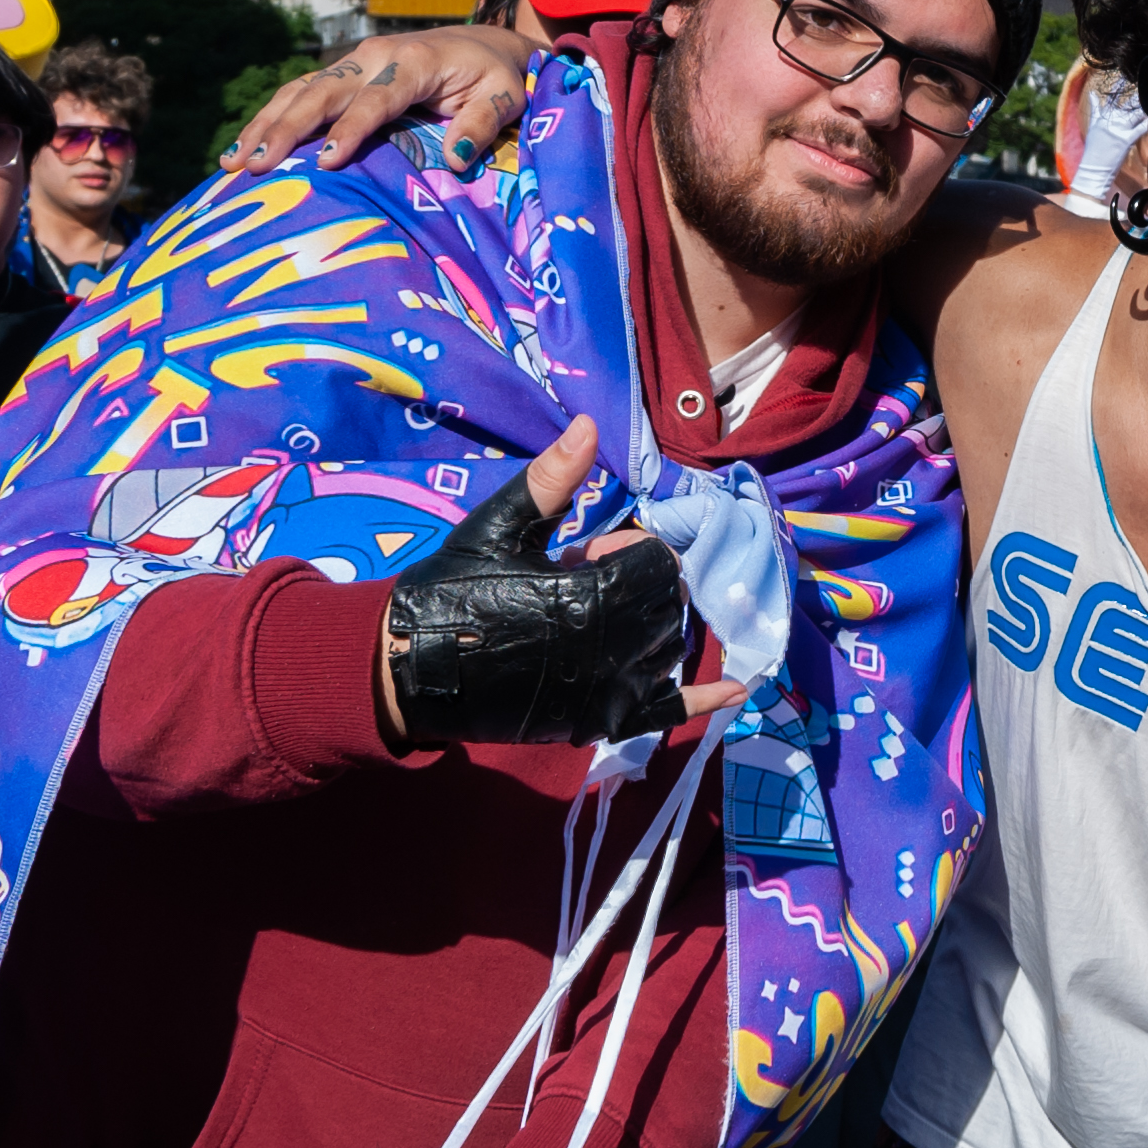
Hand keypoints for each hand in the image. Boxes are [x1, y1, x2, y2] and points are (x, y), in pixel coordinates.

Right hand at [223, 23, 543, 177]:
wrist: (483, 45)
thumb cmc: (494, 77)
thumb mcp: (504, 96)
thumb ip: (482, 124)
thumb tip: (456, 159)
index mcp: (413, 62)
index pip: (375, 99)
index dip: (350, 129)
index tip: (326, 161)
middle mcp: (373, 58)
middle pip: (322, 93)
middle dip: (286, 128)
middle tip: (256, 165)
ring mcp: (353, 64)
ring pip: (299, 92)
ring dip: (265, 125)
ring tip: (233, 162)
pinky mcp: (342, 75)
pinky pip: (298, 94)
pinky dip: (269, 119)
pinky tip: (241, 149)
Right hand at [375, 419, 739, 746]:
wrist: (411, 668)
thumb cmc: (453, 588)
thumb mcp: (499, 527)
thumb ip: (552, 480)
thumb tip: (589, 425)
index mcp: (588, 594)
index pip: (657, 562)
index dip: (629, 550)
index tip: (586, 552)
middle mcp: (610, 648)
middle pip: (668, 604)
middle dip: (641, 584)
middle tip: (588, 582)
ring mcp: (609, 691)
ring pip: (669, 648)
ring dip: (652, 626)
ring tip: (602, 617)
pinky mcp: (600, 722)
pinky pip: (668, 711)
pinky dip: (704, 700)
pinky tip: (736, 687)